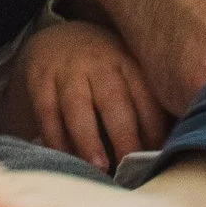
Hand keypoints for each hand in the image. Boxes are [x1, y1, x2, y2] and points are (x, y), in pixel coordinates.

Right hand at [8, 21, 168, 170]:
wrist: (57, 37)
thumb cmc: (103, 68)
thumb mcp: (126, 70)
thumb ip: (144, 101)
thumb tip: (165, 149)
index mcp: (128, 62)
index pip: (145, 97)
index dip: (153, 131)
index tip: (156, 160)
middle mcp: (100, 64)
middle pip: (114, 101)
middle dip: (124, 137)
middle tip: (129, 168)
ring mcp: (68, 71)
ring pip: (77, 107)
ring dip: (88, 140)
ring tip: (99, 167)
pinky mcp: (40, 80)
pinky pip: (47, 114)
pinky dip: (56, 140)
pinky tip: (67, 161)